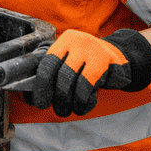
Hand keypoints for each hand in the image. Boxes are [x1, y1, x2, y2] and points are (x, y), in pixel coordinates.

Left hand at [32, 29, 150, 116]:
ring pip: (76, 83)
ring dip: (70, 102)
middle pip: (61, 75)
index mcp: (64, 41)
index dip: (40, 86)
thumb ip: (53, 73)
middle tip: (57, 109)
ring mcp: (94, 50)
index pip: (46, 64)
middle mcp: (78, 42)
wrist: (118, 57)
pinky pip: (90, 87)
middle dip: (56, 97)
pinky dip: (84, 102)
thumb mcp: (70, 61)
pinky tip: (83, 106)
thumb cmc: (86, 64)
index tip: (39, 102)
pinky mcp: (107, 62)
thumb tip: (31, 96)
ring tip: (68, 110)